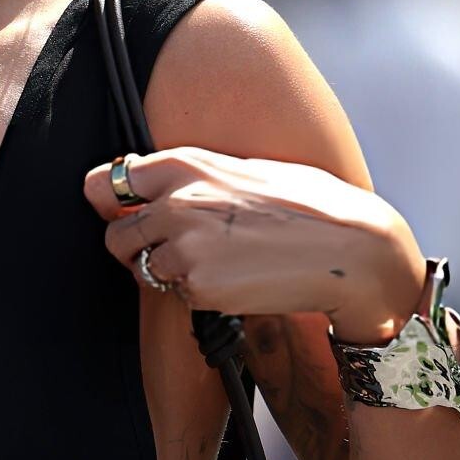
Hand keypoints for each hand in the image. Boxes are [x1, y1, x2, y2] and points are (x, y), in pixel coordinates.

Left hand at [84, 147, 426, 341]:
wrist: (351, 251)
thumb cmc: (309, 205)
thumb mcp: (243, 169)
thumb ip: (193, 178)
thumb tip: (155, 188)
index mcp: (184, 164)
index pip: (108, 181)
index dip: (109, 202)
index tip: (117, 211)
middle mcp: (176, 202)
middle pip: (116, 235)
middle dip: (132, 248)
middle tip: (162, 252)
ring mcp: (185, 247)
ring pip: (146, 270)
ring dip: (169, 274)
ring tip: (216, 264)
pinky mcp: (200, 287)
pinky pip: (180, 296)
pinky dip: (200, 294)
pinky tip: (237, 280)